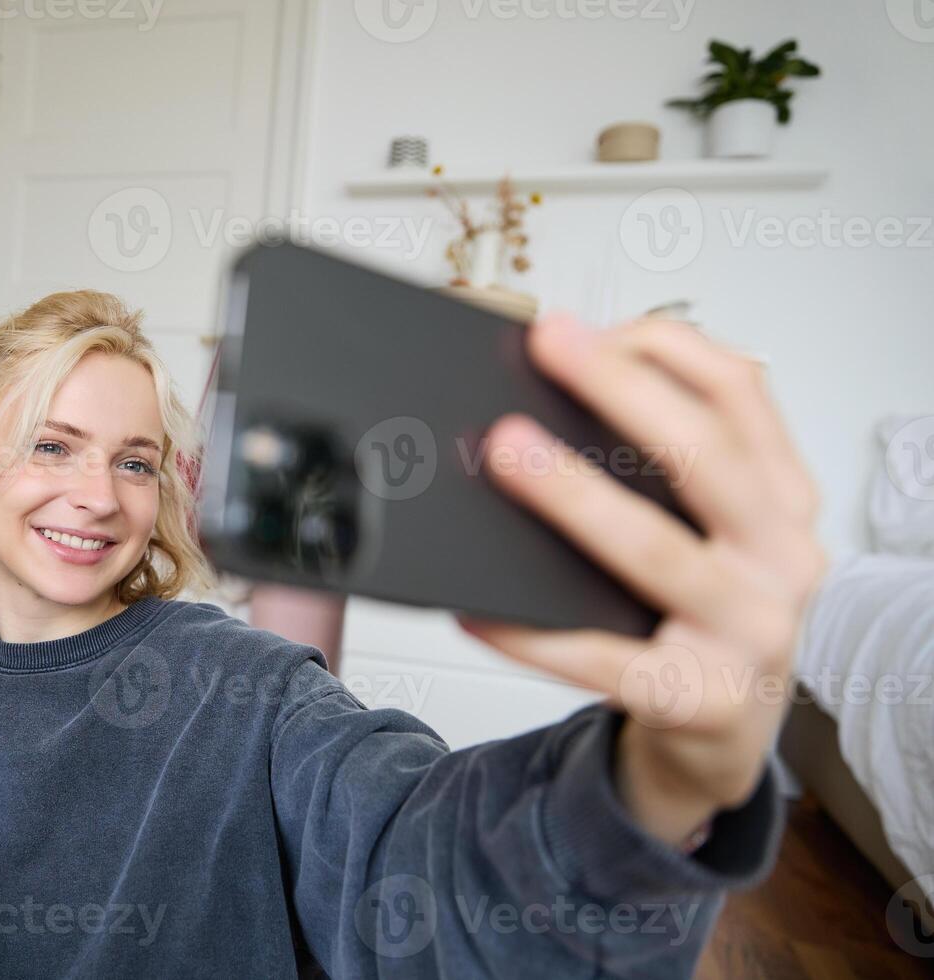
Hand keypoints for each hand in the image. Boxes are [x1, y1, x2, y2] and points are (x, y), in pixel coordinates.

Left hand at [459, 313, 826, 845]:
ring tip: (505, 451)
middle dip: (623, 391)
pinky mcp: (699, 701)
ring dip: (576, 496)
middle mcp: (781, 559)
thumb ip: (661, 466)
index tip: (587, 323)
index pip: (742, 394)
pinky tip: (476, 608)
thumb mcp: (712, 530)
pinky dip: (532, 632)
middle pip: (706, 457)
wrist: (722, 735)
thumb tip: (548, 404)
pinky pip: (602, 661)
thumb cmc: (702, 615)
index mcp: (782, 499)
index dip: (666, 348)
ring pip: (657, 553)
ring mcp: (749, 634)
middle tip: (548, 345)